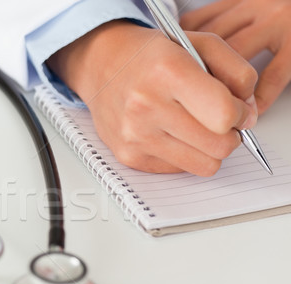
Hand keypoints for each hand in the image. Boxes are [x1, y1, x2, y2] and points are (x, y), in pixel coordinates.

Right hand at [46, 21, 257, 175]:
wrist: (102, 66)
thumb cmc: (150, 56)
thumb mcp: (200, 44)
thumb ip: (236, 73)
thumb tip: (248, 115)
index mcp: (166, 72)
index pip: (224, 115)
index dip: (241, 114)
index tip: (237, 108)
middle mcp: (146, 106)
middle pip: (219, 146)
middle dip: (228, 135)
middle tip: (218, 120)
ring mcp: (135, 136)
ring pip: (204, 166)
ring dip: (207, 149)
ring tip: (196, 128)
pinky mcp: (129, 157)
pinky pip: (180, 171)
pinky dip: (183, 155)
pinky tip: (170, 133)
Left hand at [180, 0, 290, 113]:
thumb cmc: (289, 13)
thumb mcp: (254, 7)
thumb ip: (227, 21)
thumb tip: (190, 46)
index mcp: (242, 0)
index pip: (198, 25)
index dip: (183, 51)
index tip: (172, 72)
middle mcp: (258, 7)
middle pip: (212, 43)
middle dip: (198, 72)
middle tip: (187, 99)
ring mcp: (281, 23)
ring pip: (237, 57)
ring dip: (225, 86)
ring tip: (218, 109)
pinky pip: (274, 74)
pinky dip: (259, 96)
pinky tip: (252, 110)